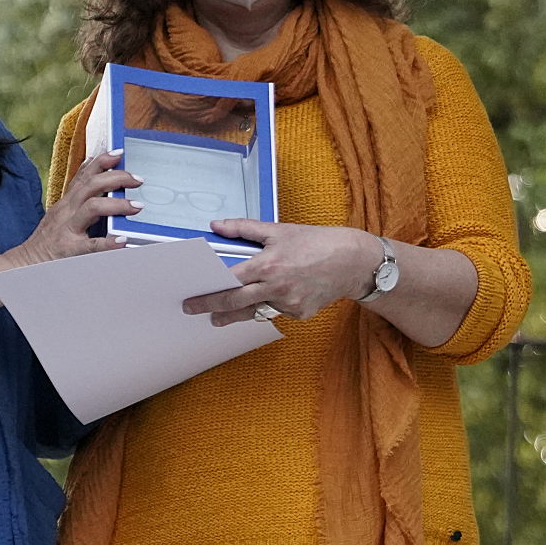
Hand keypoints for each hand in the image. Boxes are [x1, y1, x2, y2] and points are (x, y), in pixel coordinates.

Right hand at [0, 152, 140, 316]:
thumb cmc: (47, 241)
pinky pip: (91, 245)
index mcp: (66, 203)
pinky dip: (108, 242)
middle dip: (116, 178)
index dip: (101, 161)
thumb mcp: (59, 214)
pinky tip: (123, 240)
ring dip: (117, 204)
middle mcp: (66, 212)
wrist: (23, 265)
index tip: (119, 152)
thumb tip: (92, 174)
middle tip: (137, 179)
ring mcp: (67, 230)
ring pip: (92, 207)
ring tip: (136, 206)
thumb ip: (76, 197)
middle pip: (91, 185)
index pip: (84, 175)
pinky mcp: (69, 250)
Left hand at [184, 221, 381, 326]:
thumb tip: (217, 226)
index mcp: (269, 265)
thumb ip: (244, 229)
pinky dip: (271, 306)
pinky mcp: (300, 314)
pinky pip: (277, 312)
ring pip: (255, 312)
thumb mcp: (279, 230)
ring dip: (236, 314)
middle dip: (213, 309)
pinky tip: (273, 297)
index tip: (193, 299)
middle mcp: (277, 288)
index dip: (208, 293)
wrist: (352, 262)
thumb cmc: (316, 242)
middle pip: (236, 303)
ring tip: (220, 318)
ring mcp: (289, 304)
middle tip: (195, 311)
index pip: (230, 282)